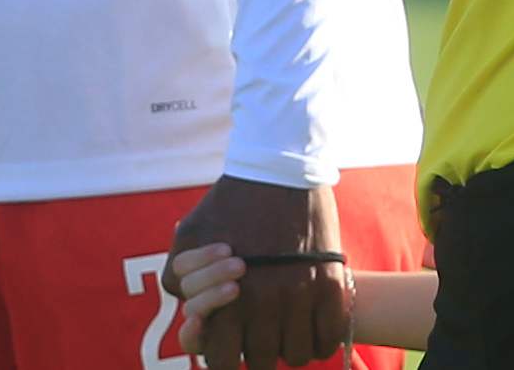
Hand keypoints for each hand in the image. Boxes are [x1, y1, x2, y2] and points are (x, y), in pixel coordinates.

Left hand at [166, 177, 348, 369]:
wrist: (279, 164)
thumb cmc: (230, 201)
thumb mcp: (191, 235)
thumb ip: (182, 279)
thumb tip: (194, 317)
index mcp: (226, 293)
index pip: (221, 359)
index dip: (223, 357)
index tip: (230, 345)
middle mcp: (264, 301)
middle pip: (261, 360)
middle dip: (256, 353)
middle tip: (259, 336)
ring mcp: (301, 294)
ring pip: (297, 355)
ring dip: (289, 348)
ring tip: (285, 330)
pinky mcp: (331, 284)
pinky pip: (329, 339)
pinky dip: (320, 341)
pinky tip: (311, 327)